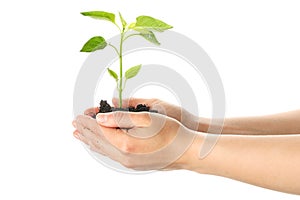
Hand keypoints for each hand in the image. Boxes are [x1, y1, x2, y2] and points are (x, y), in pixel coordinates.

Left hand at [73, 111, 198, 170]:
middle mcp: (124, 156)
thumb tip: (100, 118)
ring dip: (91, 141)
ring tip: (79, 135)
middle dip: (85, 131)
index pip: (99, 130)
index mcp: (125, 143)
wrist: (187, 152)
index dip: (87, 121)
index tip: (78, 115)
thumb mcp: (147, 117)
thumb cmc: (171, 132)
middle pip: (98, 142)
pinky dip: (102, 148)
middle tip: (73, 124)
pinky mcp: (134, 165)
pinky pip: (111, 155)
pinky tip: (99, 146)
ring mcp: (129, 163)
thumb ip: (121, 117)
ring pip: (103, 150)